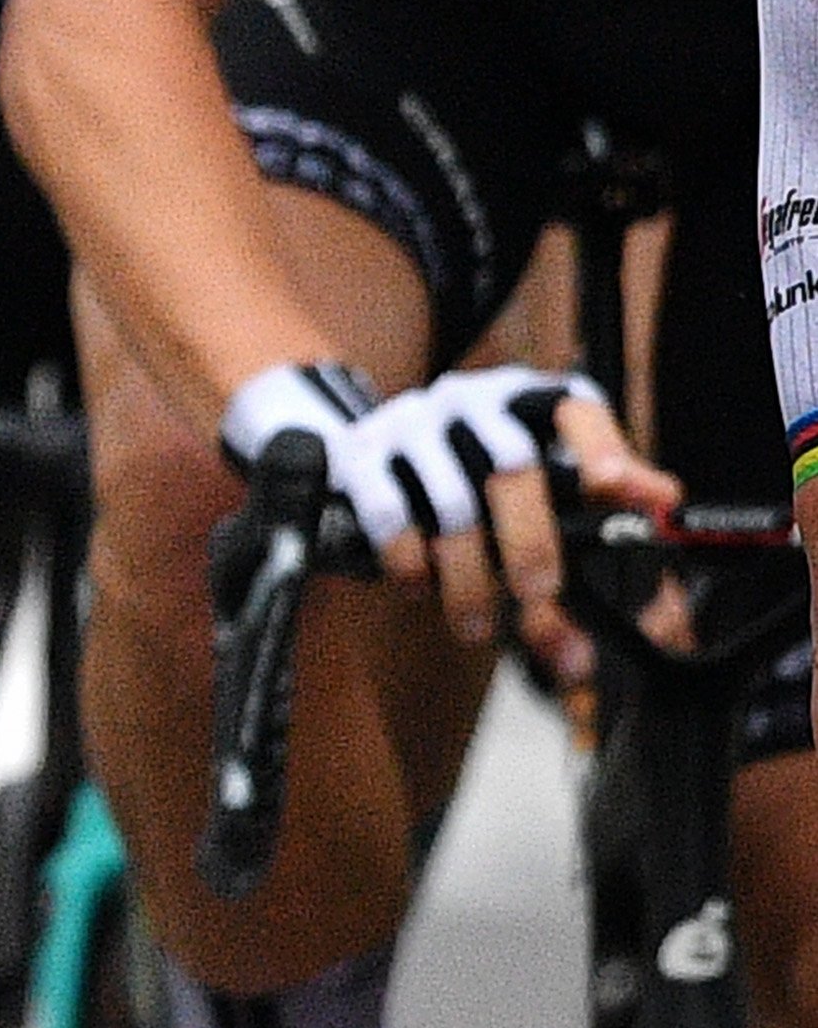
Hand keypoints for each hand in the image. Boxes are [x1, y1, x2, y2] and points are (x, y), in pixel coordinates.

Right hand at [221, 359, 659, 686]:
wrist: (382, 445)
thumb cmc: (486, 472)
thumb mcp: (549, 474)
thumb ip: (607, 497)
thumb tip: (666, 506)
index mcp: (530, 401)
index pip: (573, 407)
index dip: (597, 444)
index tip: (613, 485)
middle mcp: (473, 401)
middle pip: (513, 463)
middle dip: (529, 539)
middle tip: (540, 594)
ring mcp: (414, 423)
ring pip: (450, 501)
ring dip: (467, 576)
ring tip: (476, 626)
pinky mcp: (361, 452)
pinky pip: (389, 511)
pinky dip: (408, 562)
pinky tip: (419, 589)